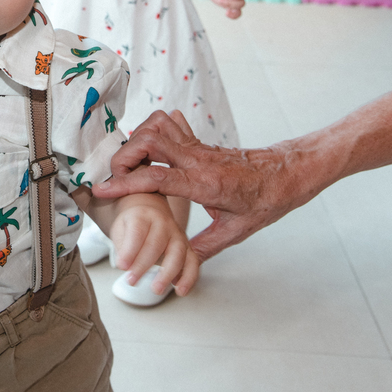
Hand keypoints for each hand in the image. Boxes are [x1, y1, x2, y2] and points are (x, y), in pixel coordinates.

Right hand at [95, 110, 303, 259]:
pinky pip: (171, 125)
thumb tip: (181, 267)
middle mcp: (198, 160)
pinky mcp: (201, 142)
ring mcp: (199, 147)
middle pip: (149, 141)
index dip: (124, 183)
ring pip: (158, 125)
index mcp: (204, 184)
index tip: (102, 190)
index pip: (154, 178)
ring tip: (130, 162)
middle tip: (116, 175)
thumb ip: (204, 247)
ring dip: (138, 139)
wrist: (289, 172)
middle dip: (124, 155)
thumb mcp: (236, 231)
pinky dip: (154, 129)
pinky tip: (151, 146)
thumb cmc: (267, 200)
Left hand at [110, 196, 199, 295]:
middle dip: (143, 265)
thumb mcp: (121, 229)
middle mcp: (163, 223)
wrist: (150, 213)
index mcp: (144, 216)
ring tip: (156, 289)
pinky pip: (193, 262)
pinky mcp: (187, 248)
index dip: (129, 250)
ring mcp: (178, 235)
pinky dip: (188, 278)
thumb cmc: (134, 224)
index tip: (122, 266)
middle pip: (156, 244)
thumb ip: (122, 246)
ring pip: (178, 253)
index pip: (137, 232)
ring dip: (167, 274)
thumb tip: (125, 265)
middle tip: (132, 281)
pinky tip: (180, 290)